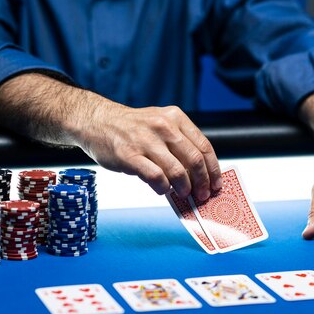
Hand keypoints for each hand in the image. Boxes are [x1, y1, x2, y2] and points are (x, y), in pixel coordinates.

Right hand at [74, 102, 221, 200]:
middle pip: (194, 160)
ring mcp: (146, 141)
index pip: (204, 146)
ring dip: (184, 188)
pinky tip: (162, 189)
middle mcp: (163, 126)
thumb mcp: (160, 123)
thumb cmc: (132, 128)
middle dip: (202, 182)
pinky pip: (156, 177)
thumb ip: (179, 143)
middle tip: (202, 195)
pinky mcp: (129, 155)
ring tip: (183, 194)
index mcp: (175, 118)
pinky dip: (163, 188)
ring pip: (177, 171)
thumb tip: (199, 173)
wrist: (97, 121)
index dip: (213, 169)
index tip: (216, 184)